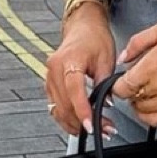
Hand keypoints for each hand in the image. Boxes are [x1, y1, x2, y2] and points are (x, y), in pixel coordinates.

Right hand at [45, 2, 116, 135]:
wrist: (83, 26)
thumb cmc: (94, 38)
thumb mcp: (106, 58)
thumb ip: (105, 83)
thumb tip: (107, 105)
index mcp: (69, 61)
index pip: (74, 91)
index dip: (83, 111)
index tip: (92, 126)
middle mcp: (54, 69)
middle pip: (64, 105)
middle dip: (83, 122)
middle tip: (103, 130)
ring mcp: (49, 77)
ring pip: (57, 109)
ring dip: (75, 124)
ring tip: (95, 129)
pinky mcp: (50, 83)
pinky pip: (55, 106)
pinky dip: (66, 118)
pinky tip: (79, 123)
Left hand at [114, 19, 156, 127]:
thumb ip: (138, 43)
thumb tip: (123, 58)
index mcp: (153, 66)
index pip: (121, 87)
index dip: (118, 84)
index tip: (122, 80)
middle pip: (131, 99)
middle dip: (131, 90)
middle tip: (139, 81)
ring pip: (141, 111)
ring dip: (140, 102)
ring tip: (147, 91)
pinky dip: (149, 115)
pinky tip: (153, 104)